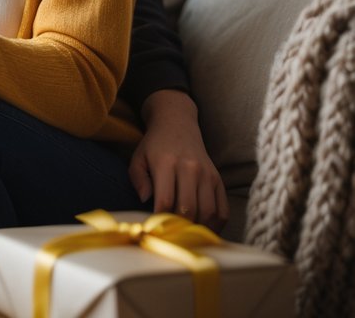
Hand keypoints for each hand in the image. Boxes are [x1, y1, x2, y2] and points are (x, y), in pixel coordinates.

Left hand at [128, 89, 228, 231]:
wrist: (177, 124)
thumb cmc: (154, 145)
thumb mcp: (138, 158)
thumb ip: (138, 179)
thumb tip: (145, 200)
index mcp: (166, 163)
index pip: (165, 200)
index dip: (160, 220)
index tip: (154, 231)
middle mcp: (190, 168)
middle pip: (188, 209)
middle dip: (179, 228)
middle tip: (171, 237)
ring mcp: (207, 174)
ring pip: (208, 211)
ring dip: (198, 229)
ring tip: (187, 237)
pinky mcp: (218, 179)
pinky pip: (223, 208)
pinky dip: (216, 224)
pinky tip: (204, 230)